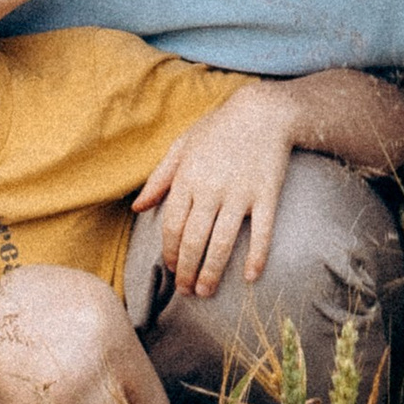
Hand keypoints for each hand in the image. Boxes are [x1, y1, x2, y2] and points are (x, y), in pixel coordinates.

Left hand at [133, 85, 302, 298]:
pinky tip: (249, 277)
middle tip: (186, 292)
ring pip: (222, 243)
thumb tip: (137, 208)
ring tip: (207, 292)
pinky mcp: (266, 195)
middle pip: (194, 241)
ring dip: (212, 273)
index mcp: (188, 177)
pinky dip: (256, 257)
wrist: (263, 111)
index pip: (172, 227)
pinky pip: (261, 233)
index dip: (170, 254)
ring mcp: (240, 193)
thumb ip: (159, 178)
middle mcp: (211, 188)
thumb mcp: (183, 146)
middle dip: (187, 272)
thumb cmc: (218, 129)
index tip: (172, 270)